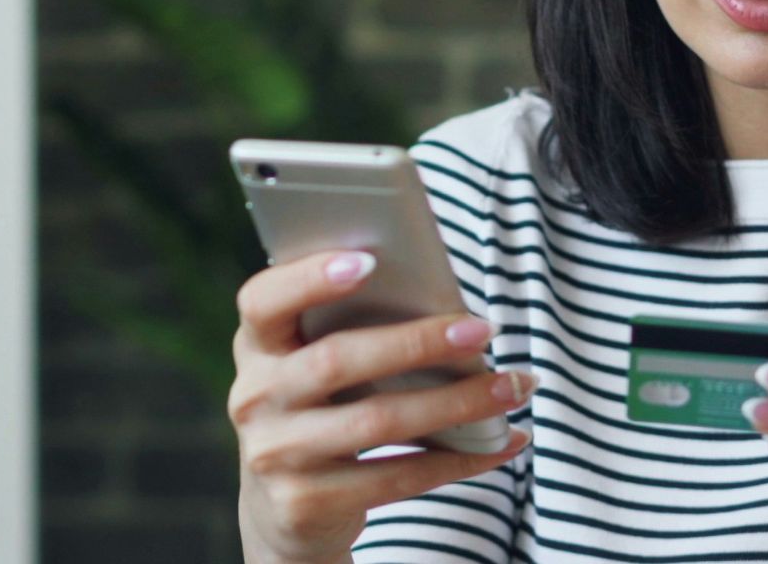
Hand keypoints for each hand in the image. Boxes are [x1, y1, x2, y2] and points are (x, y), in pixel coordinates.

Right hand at [229, 249, 533, 563]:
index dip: (310, 278)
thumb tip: (446, 307)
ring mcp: (275, 455)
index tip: (370, 260)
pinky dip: (460, 459)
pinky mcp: (305, 503)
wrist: (286, 507)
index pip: (263, 301)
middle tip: (483, 329)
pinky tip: (502, 441)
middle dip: (417, 342)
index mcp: (257, 345)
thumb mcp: (316, 364)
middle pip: (337, 360)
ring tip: (512, 386)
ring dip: (457, 403)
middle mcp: (255, 397)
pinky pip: (395, 477)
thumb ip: (352, 329)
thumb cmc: (324, 406)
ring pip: (377, 421)